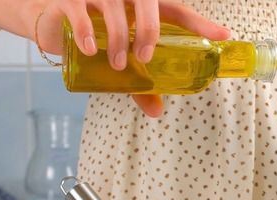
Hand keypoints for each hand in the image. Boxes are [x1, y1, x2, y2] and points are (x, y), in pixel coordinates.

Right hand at [35, 0, 230, 116]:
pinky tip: (91, 50)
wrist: (52, 23)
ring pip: (113, 9)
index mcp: (145, 8)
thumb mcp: (122, 59)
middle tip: (145, 58)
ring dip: (118, 38)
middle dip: (149, 30)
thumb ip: (139, 82)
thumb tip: (156, 111)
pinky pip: (79, 10)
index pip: (178, 12)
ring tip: (118, 64)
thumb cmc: (98, 37)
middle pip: (147, 2)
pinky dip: (86, 31)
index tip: (224, 36)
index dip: (201, 24)